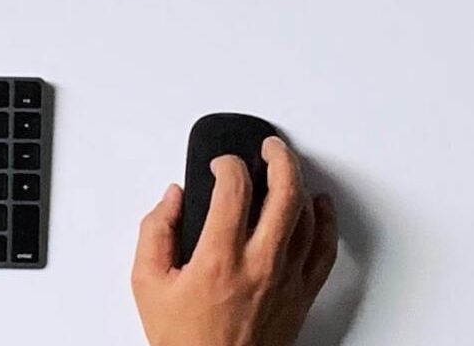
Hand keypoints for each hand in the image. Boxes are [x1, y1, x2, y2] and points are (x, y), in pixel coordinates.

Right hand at [131, 137, 337, 345]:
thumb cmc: (185, 340)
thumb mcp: (147, 283)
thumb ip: (155, 232)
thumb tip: (172, 199)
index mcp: (219, 260)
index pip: (234, 190)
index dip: (227, 164)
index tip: (220, 164)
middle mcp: (260, 266)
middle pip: (285, 193)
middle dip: (278, 158)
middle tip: (269, 147)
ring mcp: (287, 280)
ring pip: (307, 217)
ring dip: (299, 183)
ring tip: (287, 168)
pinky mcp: (302, 295)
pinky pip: (325, 249)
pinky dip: (325, 221)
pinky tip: (320, 206)